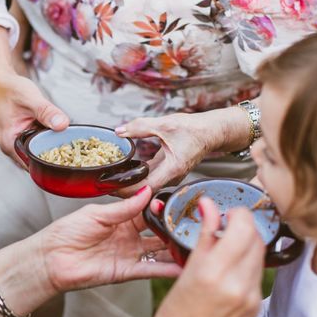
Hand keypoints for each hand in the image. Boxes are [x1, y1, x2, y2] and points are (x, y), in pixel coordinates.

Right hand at [0, 23, 69, 167]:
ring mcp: (18, 142)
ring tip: (72, 145)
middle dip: (55, 158)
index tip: (68, 159)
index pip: (33, 165)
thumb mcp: (29, 98)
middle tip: (76, 153)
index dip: (51, 164)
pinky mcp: (24, 135)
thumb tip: (62, 124)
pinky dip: (49, 139)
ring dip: (53, 148)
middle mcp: (12, 147)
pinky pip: (39, 142)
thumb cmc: (7, 89)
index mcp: (10, 143)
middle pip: (38, 160)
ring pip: (40, 151)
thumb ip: (46, 112)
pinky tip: (61, 134)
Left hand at [40, 187, 181, 293]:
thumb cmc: (66, 232)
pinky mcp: (126, 271)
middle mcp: (129, 235)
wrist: (50, 259)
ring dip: (175, 248)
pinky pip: (151, 269)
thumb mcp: (96, 214)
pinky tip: (183, 266)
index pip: (148, 210)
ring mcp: (129, 254)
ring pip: (159, 251)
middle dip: (174, 227)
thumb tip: (146, 191)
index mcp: (121, 217)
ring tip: (195, 244)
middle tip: (194, 223)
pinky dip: (167, 269)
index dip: (162, 206)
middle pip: (158, 230)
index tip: (179, 201)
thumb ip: (124, 208)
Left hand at [114, 107, 253, 195]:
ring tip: (110, 178)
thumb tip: (120, 130)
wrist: (212, 131)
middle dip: (123, 189)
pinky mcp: (168, 170)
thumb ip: (140, 127)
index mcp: (172, 169)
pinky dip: (137, 175)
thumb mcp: (165, 124)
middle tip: (104, 184)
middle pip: (143, 190)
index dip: (126, 191)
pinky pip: (150, 176)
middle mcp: (172, 177)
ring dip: (129, 182)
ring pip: (146, 184)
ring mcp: (170, 175)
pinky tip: (124, 171)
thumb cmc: (196, 129)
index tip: (110, 188)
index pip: (144, 189)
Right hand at [149, 197, 264, 316]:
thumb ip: (204, 233)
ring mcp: (250, 296)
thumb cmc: (177, 313)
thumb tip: (208, 206)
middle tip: (228, 226)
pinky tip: (232, 268)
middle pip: (256, 238)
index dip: (238, 214)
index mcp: (215, 271)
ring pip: (260, 255)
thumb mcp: (187, 267)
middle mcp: (237, 283)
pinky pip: (258, 274)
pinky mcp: (256, 306)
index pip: (244, 227)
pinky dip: (248, 264)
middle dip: (244, 227)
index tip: (228, 213)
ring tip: (228, 247)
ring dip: (248, 244)